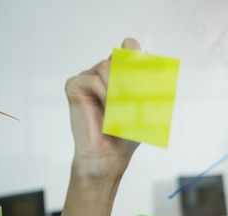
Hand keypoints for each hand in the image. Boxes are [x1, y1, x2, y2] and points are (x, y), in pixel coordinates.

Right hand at [65, 38, 141, 178]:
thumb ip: (145, 81)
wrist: (109, 153)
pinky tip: (106, 110)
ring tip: (119, 110)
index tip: (152, 73)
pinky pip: (94, 79)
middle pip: (121, 55)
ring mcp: (88, 76)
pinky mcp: (75, 85)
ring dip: (118, 90)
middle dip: (132, 76)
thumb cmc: (126, 132)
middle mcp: (104, 72)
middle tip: (135, 98)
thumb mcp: (144, 105)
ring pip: (108, 66)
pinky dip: (105, 95)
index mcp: (121, 73)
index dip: (142, 58)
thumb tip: (147, 54)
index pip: (132, 49)